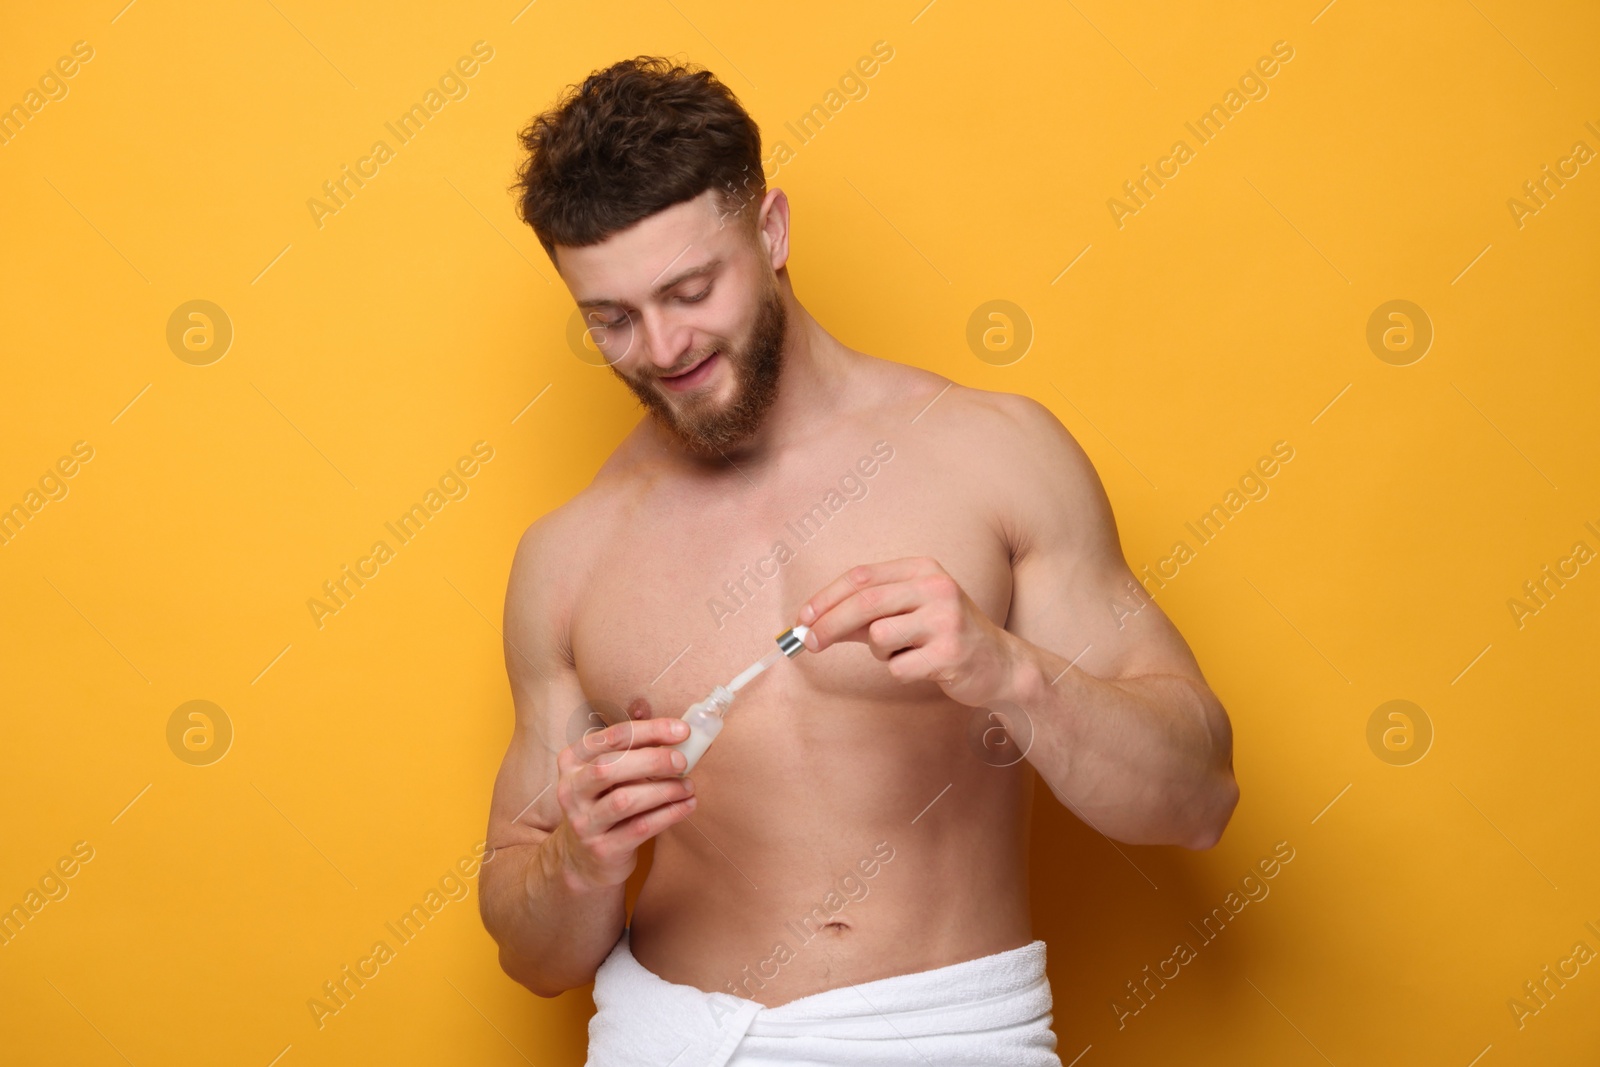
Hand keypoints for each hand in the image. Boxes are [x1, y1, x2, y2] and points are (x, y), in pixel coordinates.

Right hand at [553, 717, 696, 888]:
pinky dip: (668, 814)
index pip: (611, 737)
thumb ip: (639, 754)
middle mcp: (571, 790)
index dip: (649, 730)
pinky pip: (640, 828)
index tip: (682, 730)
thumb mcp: (610, 776)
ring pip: (624, 800)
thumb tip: (687, 738)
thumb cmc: (604, 804)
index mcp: (573, 761)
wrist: (582, 859)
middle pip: (609, 767)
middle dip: (652, 760)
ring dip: (663, 790)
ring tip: (688, 786)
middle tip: (683, 762)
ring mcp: (584, 822)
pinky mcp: (602, 849)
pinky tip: (687, 805)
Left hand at [798, 556, 1021, 708]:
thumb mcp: (909, 612)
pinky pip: (897, 667)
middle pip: (864, 602)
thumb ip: (866, 614)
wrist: (1000, 663)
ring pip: (879, 636)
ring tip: (904, 652)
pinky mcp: (950, 653)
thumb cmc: (945, 635)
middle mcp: (936, 587)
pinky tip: (924, 666)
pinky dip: (900, 671)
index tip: (803, 617)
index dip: (826, 597)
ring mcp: (946, 619)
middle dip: (829, 624)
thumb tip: (815, 623)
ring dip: (879, 652)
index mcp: (923, 569)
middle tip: (808, 643)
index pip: (861, 576)